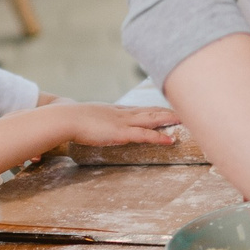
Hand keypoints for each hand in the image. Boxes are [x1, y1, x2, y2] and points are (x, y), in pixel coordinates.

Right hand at [59, 103, 181, 146]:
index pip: (139, 109)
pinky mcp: (121, 133)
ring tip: (184, 120)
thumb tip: (89, 124)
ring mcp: (122, 122)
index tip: (165, 109)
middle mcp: (121, 114)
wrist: (65, 118)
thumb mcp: (85, 117)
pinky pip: (144, 135)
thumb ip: (91, 120)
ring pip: (151, 120)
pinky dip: (158, 137)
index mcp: (114, 110)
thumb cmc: (69, 118)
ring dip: (168, 120)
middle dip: (166, 111)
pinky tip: (170, 140)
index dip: (154, 110)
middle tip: (183, 112)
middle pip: (149, 111)